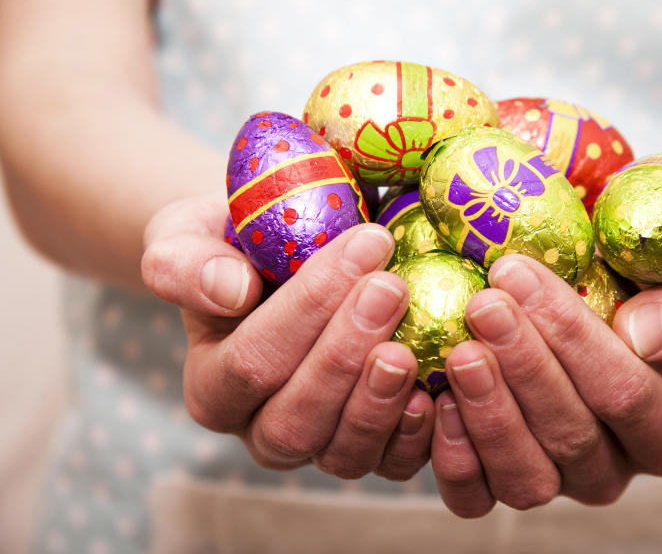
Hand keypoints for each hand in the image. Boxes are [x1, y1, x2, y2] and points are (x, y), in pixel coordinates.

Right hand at [141, 194, 434, 480]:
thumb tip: (230, 291)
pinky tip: (435, 391)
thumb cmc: (239, 246)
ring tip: (410, 346)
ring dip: (379, 401)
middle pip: (295, 419)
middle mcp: (260, 430)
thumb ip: (187, 263)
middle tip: (391, 288)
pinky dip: (417, 436)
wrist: (288, 259)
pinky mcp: (372, 451)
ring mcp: (319, 446)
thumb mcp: (190, 235)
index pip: (252, 362)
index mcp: (213, 386)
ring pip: (342, 453)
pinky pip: (392, 464)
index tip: (365, 243)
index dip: (309, 308)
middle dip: (346, 354)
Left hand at [430, 254, 661, 516]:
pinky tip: (438, 398)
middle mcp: (616, 468)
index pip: (626, 393)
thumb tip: (644, 337)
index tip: (519, 274)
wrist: (594, 293)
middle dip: (523, 365)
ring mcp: (557, 483)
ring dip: (489, 413)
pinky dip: (453, 457)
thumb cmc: (641, 281)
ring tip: (461, 350)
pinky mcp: (500, 487)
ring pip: (526, 477)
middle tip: (483, 304)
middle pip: (571, 435)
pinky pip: (475, 497)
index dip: (572, 337)